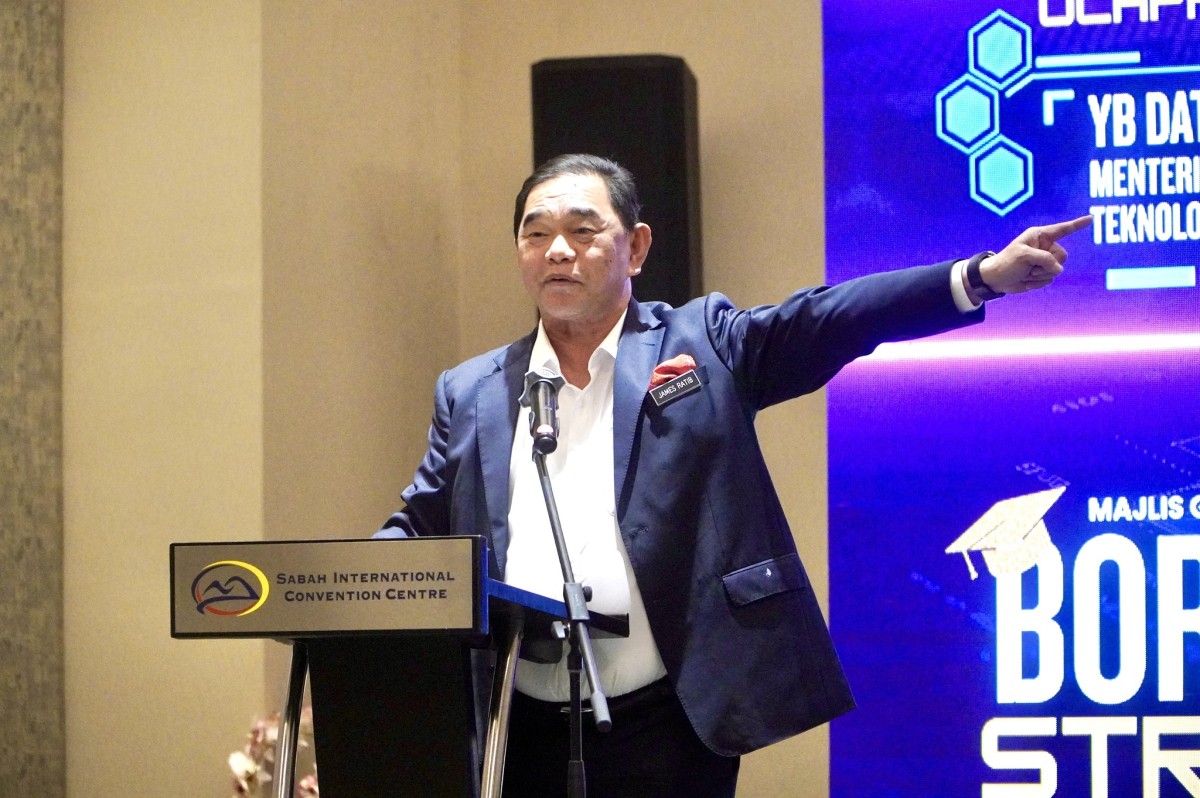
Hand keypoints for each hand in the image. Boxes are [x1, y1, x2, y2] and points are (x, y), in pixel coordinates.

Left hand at [978, 214, 1092, 295]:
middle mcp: (1045, 246)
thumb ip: (1044, 258)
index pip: (1062, 229)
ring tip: (1026, 273)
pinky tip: (1026, 280)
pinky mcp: (1043, 273)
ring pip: (1057, 269)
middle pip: (1062, 256)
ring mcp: (1044, 260)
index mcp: (1039, 236)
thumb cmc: (1006, 263)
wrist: (996, 279)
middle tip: (1030, 267)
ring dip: (1040, 275)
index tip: (1091, 218)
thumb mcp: (1023, 256)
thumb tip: (1058, 269)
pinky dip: (1038, 282)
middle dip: (1047, 265)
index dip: (1077, 224)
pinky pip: (1050, 279)